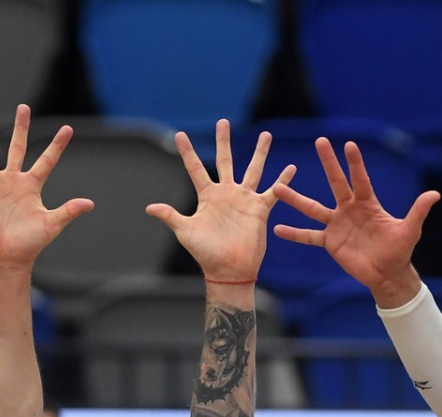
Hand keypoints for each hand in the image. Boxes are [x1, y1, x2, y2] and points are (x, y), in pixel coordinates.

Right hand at [0, 105, 93, 276]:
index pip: (47, 160)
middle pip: (17, 148)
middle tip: (24, 107)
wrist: (5, 260)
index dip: (57, 145)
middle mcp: (13, 181)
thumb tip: (90, 204)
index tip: (68, 128)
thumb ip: (67, 211)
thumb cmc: (29, 245)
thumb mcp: (50, 225)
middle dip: (21, 128)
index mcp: (31, 186)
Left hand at [145, 121, 294, 284]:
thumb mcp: (186, 232)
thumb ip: (171, 216)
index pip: (196, 168)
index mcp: (207, 196)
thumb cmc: (206, 253)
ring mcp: (244, 200)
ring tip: (266, 135)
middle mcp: (226, 193)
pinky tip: (292, 168)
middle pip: (226, 160)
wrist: (229, 270)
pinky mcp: (260, 210)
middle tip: (223, 121)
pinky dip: (283, 181)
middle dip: (224, 141)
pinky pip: (274, 192)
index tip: (180, 134)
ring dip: (260, 153)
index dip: (187, 152)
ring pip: (254, 169)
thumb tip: (149, 207)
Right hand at [271, 138, 438, 309]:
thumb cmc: (400, 250)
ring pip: (313, 208)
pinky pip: (309, 236)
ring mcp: (337, 225)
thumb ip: (418, 212)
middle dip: (328, 163)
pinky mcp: (330, 242)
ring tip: (278, 188)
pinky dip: (294, 234)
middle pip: (336, 183)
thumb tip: (434, 194)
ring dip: (296, 199)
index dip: (354, 163)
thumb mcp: (409, 231)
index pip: (360, 179)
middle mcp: (349, 209)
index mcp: (367, 204)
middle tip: (320, 141)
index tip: (348, 144)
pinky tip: (278, 228)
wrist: (387, 273)